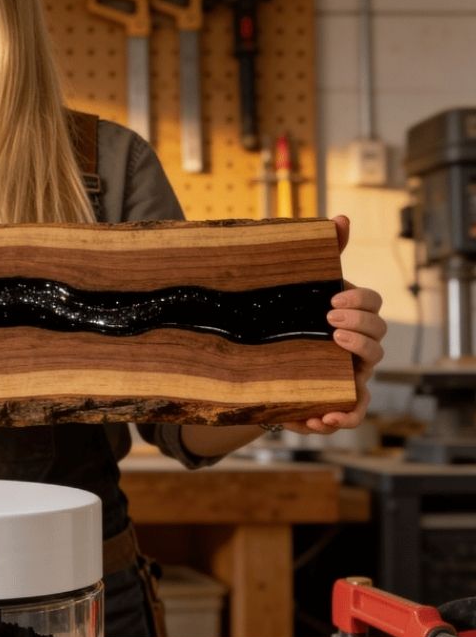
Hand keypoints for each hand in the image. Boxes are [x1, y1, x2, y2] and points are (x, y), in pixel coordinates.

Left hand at [281, 214, 386, 435]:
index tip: (333, 300)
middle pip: (378, 340)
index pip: (373, 305)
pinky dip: (342, 418)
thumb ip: (322, 255)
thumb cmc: (288, 317)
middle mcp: (355, 348)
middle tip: (330, 325)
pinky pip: (348, 414)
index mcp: (351, 317)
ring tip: (338, 363)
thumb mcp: (299, 287)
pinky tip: (323, 418)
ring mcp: (347, 376)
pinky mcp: (332, 402)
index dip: (360, 301)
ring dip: (357, 371)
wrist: (257, 361)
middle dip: (360, 331)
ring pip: (368, 378)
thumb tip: (342, 218)